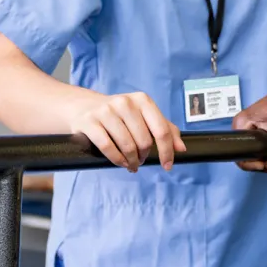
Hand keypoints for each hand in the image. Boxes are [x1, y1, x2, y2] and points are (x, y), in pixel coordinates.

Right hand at [68, 92, 185, 171]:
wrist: (85, 107)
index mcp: (142, 100)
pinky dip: (117, 160)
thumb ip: (165, 129)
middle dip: (144, 156)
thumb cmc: (120, 115)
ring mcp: (106, 111)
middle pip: (144, 141)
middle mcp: (125, 102)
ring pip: (127, 146)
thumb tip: (181, 148)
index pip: (162, 129)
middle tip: (140, 160)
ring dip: (131, 161)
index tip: (167, 166)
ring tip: (131, 164)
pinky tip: (120, 162)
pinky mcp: (90, 121)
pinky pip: (108, 147)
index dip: (167, 151)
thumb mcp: (143, 116)